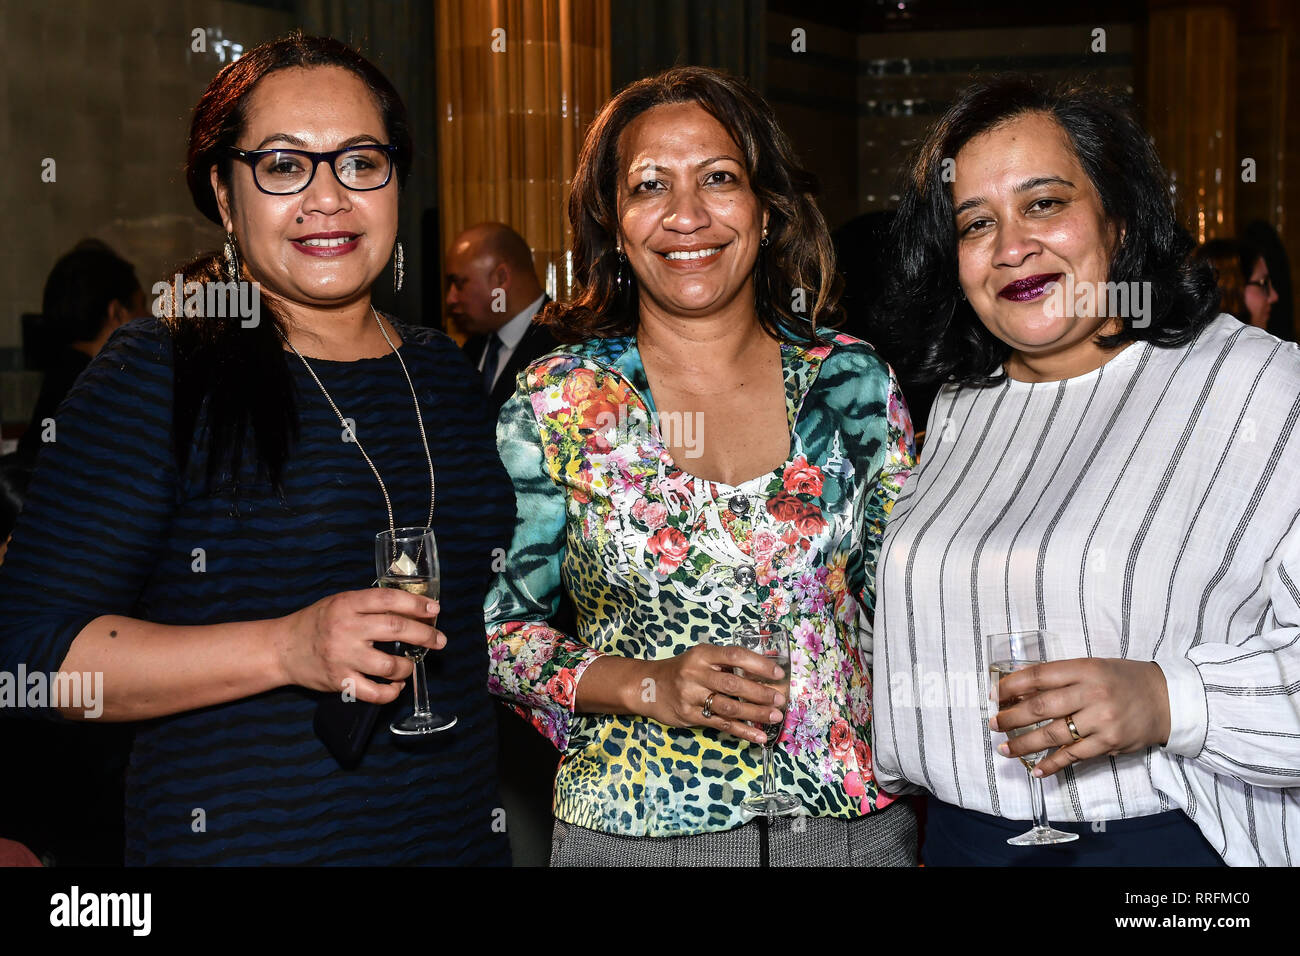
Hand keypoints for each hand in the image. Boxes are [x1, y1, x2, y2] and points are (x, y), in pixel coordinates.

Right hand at [276, 588, 444, 703]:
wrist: (282, 649)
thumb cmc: (316, 623)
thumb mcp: (339, 602)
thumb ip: (369, 604)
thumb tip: (410, 608)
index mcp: (347, 604)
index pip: (389, 600)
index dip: (416, 604)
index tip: (434, 610)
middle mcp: (346, 629)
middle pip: (396, 629)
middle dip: (425, 635)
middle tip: (439, 640)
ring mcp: (343, 657)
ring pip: (389, 665)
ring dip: (407, 667)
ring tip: (410, 665)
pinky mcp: (339, 681)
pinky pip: (374, 693)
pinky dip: (391, 692)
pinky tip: (396, 686)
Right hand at [641, 644, 786, 744]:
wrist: (648, 687)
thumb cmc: (682, 670)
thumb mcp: (700, 658)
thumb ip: (725, 664)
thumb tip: (764, 673)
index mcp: (703, 654)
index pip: (735, 656)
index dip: (759, 664)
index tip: (778, 673)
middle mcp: (696, 674)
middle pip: (733, 684)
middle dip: (760, 693)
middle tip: (780, 699)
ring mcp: (692, 696)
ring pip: (729, 707)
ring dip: (755, 713)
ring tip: (774, 716)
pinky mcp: (691, 716)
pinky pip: (721, 725)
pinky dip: (743, 731)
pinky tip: (759, 735)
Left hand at [990, 658, 1170, 777]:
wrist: (1166, 699)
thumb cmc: (1122, 680)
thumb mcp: (1092, 668)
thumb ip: (1061, 678)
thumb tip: (1020, 692)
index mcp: (1084, 669)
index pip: (1039, 676)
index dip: (1012, 686)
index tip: (994, 696)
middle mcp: (1092, 693)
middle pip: (1041, 707)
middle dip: (1011, 718)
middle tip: (993, 724)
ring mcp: (1101, 720)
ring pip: (1053, 735)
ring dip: (1024, 744)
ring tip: (1005, 749)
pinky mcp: (1109, 743)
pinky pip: (1074, 756)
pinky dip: (1052, 765)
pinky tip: (1036, 770)